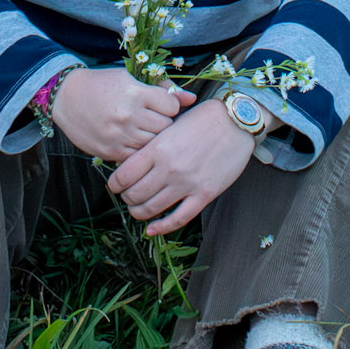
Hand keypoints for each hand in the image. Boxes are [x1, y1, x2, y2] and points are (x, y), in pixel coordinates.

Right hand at [51, 66, 195, 161]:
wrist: (66, 98)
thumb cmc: (102, 84)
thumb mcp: (130, 78)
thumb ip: (162, 88)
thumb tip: (192, 99)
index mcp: (135, 93)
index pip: (171, 105)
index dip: (169, 105)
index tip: (161, 104)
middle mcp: (129, 115)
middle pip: (165, 127)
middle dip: (163, 123)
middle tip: (154, 119)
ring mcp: (119, 136)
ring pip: (153, 144)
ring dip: (153, 138)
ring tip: (144, 129)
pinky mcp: (111, 152)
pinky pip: (137, 157)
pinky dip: (139, 150)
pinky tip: (133, 140)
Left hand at [107, 98, 254, 235]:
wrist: (235, 121)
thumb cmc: (202, 119)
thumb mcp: (170, 125)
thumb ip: (153, 144)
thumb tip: (132, 161)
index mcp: (157, 148)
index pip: (123, 175)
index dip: (114, 184)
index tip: (114, 186)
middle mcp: (169, 168)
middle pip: (135, 194)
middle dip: (127, 199)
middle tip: (127, 197)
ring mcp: (186, 183)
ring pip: (152, 209)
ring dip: (140, 213)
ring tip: (138, 210)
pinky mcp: (204, 194)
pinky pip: (178, 218)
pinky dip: (162, 227)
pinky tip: (153, 229)